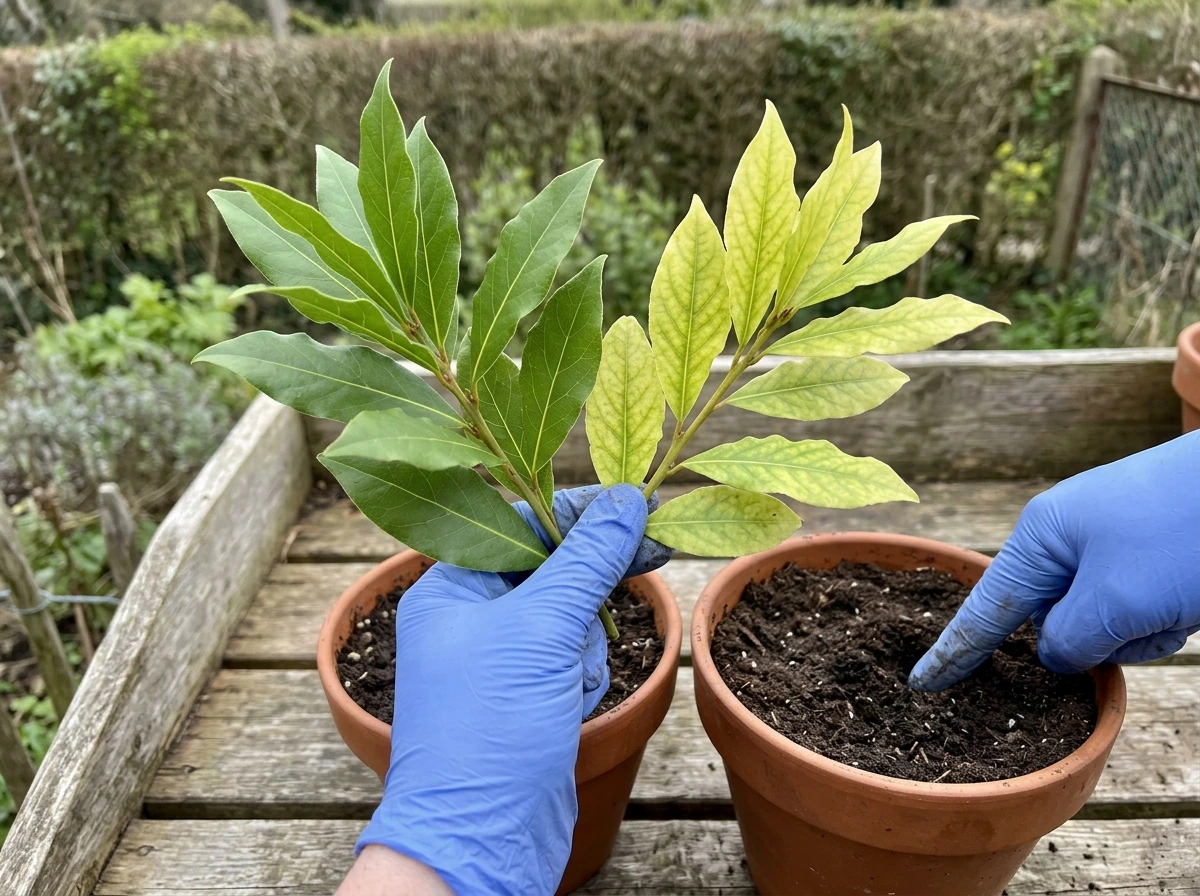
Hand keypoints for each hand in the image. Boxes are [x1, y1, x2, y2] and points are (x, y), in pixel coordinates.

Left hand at [353, 484, 668, 894]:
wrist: (482, 838)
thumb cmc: (489, 727)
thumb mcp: (542, 629)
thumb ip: (587, 559)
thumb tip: (626, 500)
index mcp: (450, 588)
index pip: (520, 524)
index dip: (578, 516)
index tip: (636, 510)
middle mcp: (469, 619)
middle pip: (553, 571)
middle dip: (586, 594)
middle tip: (632, 580)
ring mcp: (499, 661)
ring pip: (571, 618)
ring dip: (585, 644)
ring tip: (570, 682)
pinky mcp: (527, 697)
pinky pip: (572, 660)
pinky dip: (583, 677)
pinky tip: (572, 707)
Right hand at [910, 432, 1199, 690]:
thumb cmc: (1185, 533)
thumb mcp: (1116, 601)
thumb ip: (1069, 640)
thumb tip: (1058, 652)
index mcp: (1042, 535)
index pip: (985, 607)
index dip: (955, 650)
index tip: (923, 682)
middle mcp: (1069, 535)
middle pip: (1055, 620)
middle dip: (1096, 639)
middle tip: (1143, 620)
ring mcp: (1114, 541)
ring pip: (1104, 620)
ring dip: (1141, 631)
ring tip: (1180, 603)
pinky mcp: (1153, 550)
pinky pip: (1140, 607)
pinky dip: (1165, 618)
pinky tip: (1193, 598)